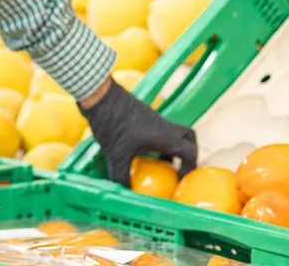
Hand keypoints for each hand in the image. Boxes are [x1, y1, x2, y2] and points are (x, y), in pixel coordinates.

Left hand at [81, 79, 197, 185]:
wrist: (98, 93)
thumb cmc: (111, 122)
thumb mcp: (116, 154)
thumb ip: (121, 176)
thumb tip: (122, 194)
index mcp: (164, 136)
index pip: (190, 152)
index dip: (190, 168)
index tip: (180, 181)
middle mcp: (163, 125)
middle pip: (187, 137)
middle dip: (186, 153)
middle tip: (174, 168)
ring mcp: (151, 117)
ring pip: (170, 132)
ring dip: (166, 147)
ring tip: (152, 164)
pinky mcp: (139, 113)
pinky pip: (155, 128)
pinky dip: (152, 140)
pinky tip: (134, 151)